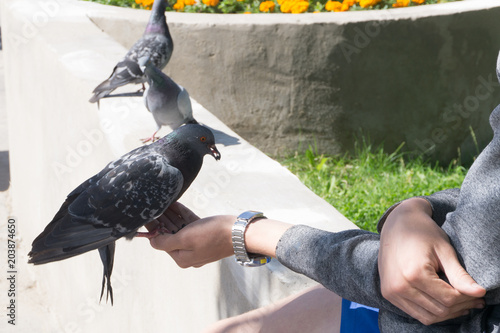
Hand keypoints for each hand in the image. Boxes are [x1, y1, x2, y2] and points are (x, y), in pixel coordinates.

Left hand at [148, 204, 234, 267]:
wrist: (239, 232)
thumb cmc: (213, 235)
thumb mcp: (185, 238)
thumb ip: (166, 241)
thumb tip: (152, 241)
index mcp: (182, 258)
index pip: (162, 242)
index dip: (153, 228)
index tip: (146, 215)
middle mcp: (189, 253)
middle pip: (170, 234)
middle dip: (161, 220)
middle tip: (152, 206)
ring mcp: (198, 244)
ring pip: (180, 227)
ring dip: (171, 215)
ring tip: (162, 202)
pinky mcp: (206, 234)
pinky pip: (190, 224)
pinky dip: (183, 214)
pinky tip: (175, 204)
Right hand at [378, 198, 485, 324]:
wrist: (396, 224)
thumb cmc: (422, 233)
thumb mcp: (444, 251)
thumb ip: (459, 275)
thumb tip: (480, 293)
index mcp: (413, 274)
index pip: (448, 299)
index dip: (467, 299)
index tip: (479, 295)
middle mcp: (399, 286)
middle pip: (438, 310)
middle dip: (460, 307)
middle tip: (474, 300)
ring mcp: (391, 291)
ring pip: (427, 317)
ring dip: (447, 314)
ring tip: (462, 304)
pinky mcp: (388, 293)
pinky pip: (414, 312)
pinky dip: (431, 312)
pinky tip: (443, 303)